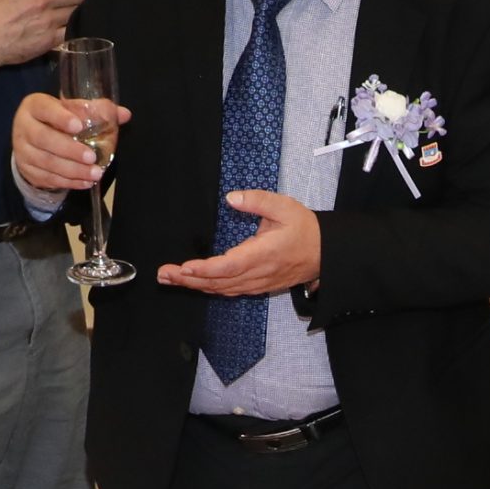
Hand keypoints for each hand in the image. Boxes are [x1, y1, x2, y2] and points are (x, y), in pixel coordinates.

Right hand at [11, 90, 119, 194]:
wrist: (31, 139)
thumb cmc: (55, 120)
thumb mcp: (71, 110)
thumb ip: (96, 110)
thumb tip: (124, 114)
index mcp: (34, 106)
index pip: (45, 109)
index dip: (60, 118)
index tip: (79, 126)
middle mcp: (24, 127)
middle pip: (44, 139)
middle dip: (70, 150)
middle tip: (92, 157)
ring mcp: (22, 151)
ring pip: (46, 162)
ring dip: (73, 170)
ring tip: (95, 173)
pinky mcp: (27, 170)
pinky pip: (48, 178)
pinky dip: (69, 182)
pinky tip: (85, 182)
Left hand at [156, 191, 322, 295]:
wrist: (325, 253)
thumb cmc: (305, 229)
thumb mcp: (284, 206)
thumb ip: (257, 200)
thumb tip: (231, 197)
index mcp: (264, 253)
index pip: (230, 265)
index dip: (206, 269)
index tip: (185, 267)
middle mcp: (259, 273)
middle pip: (219, 282)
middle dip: (189, 279)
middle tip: (163, 274)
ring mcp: (258, 283)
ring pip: (222, 289)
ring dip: (195, 285)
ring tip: (170, 279)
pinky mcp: (258, 286)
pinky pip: (230, 291)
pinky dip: (209, 288)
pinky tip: (194, 283)